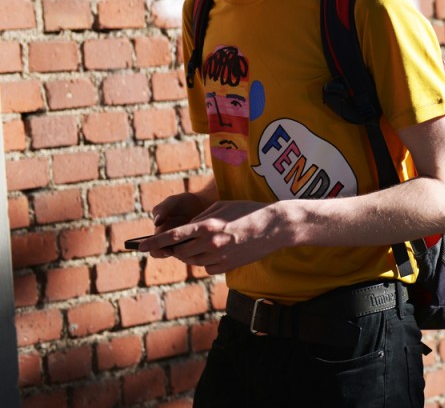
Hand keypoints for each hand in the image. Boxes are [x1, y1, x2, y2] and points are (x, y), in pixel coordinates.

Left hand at [140, 200, 288, 274]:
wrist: (273, 227)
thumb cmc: (247, 211)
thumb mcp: (221, 207)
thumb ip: (201, 219)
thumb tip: (187, 230)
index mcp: (206, 226)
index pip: (173, 237)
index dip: (155, 243)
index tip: (141, 247)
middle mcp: (210, 244)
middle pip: (180, 252)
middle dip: (175, 248)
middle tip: (176, 243)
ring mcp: (219, 257)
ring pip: (193, 261)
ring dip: (190, 254)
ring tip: (201, 243)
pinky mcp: (227, 267)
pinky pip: (207, 267)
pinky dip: (206, 261)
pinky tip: (217, 250)